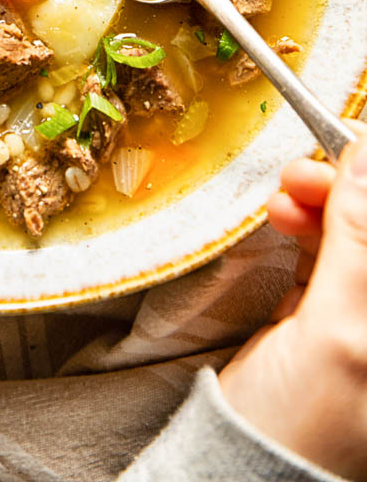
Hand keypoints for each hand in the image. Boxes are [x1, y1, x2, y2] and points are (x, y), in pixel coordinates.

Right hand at [220, 120, 366, 480]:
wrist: (245, 466)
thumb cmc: (306, 421)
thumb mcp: (337, 329)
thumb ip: (358, 241)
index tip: (352, 148)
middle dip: (351, 186)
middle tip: (304, 171)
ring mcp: (366, 310)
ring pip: (357, 228)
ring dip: (324, 199)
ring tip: (284, 195)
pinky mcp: (334, 309)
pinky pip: (332, 245)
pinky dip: (308, 222)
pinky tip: (284, 213)